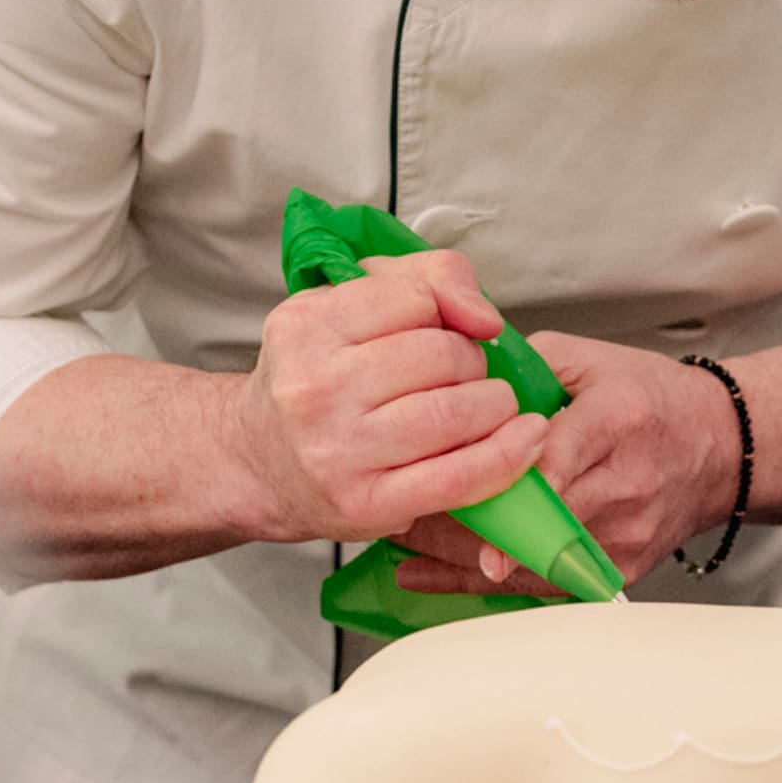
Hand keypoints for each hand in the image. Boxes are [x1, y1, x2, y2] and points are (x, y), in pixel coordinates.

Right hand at [228, 253, 548, 543]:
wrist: (256, 462)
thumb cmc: (314, 378)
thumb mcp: (346, 303)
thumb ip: (426, 279)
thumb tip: (484, 316)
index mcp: (307, 326)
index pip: (416, 295)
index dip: (447, 310)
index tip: (447, 328)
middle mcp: (315, 387)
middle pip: (442, 355)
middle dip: (471, 360)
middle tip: (462, 374)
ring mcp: (338, 450)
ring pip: (455, 412)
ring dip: (493, 405)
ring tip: (487, 405)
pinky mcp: (366, 504)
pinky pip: (458, 477)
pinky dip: (505, 456)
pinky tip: (525, 440)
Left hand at [391, 335, 739, 595]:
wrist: (719, 448)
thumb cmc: (653, 400)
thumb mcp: (592, 360)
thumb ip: (526, 367)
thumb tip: (460, 377)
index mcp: (617, 421)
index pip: (561, 458)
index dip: (513, 486)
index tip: (466, 505)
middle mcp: (625, 484)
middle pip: (538, 519)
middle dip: (467, 523)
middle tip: (402, 516)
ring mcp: (626, 536)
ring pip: (536, 561)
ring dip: (468, 558)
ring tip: (408, 549)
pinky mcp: (621, 569)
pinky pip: (549, 584)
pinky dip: (495, 578)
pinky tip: (442, 575)